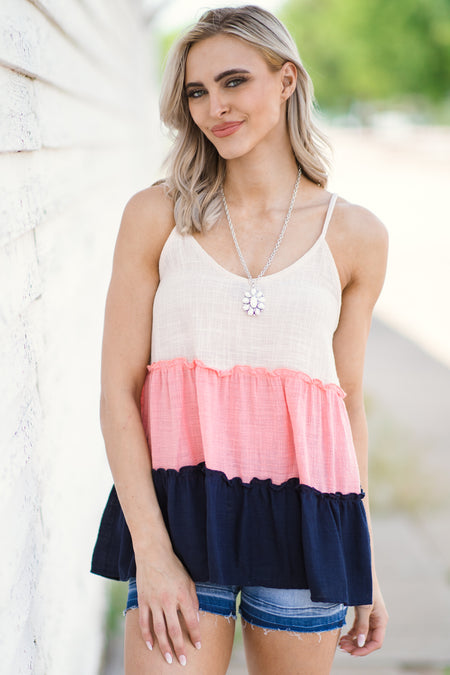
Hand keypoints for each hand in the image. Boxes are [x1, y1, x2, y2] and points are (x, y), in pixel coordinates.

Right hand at [135, 547, 201, 665]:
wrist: (153, 553)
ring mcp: (154, 602)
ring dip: (164, 646)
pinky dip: (146, 635)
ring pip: (159, 630)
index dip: (195, 635)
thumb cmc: (174, 566)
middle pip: (175, 630)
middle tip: (182, 661)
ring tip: (168, 659)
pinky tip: (150, 646)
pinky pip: (144, 622)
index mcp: (183, 595)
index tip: (197, 646)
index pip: (191, 620)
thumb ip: (193, 599)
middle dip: (179, 648)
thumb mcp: (189, 580)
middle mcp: (168, 601)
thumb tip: (196, 617)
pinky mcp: (143, 601)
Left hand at [339, 584, 387, 655]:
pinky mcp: (362, 613)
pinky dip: (351, 633)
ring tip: (341, 644)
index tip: (352, 652)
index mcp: (381, 620)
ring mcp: (369, 617)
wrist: (360, 571)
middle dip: (356, 646)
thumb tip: (360, 643)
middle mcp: (377, 620)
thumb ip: (362, 625)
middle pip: (368, 640)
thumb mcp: (364, 607)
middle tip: (342, 647)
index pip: (376, 642)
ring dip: (352, 641)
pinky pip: (358, 628)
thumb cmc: (365, 587)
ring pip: (362, 635)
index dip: (365, 649)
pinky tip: (344, 637)